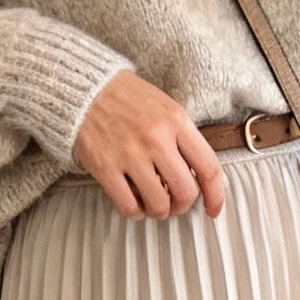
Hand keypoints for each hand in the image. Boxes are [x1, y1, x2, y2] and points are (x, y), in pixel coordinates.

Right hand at [73, 72, 226, 221]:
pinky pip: (128, 206)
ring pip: (159, 205)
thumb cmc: (126, 98)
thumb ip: (183, 137)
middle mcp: (157, 138)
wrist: (85, 88)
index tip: (212, 209)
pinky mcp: (106, 167)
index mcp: (177, 121)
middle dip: (182, 206)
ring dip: (158, 211)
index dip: (215, 196)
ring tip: (151, 202)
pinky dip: (134, 212)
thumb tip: (198, 174)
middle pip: (186, 193)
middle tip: (174, 203)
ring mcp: (130, 154)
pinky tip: (132, 201)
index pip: (209, 168)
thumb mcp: (165, 107)